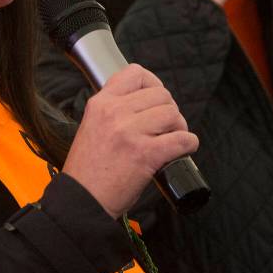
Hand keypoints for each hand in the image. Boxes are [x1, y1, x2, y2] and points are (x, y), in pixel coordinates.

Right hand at [62, 64, 197, 218]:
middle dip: (169, 110)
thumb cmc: (88, 169)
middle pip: (160, 94)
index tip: (155, 98)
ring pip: (172, 114)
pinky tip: (183, 150)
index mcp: (100, 103)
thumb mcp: (91, 126)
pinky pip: (182, 139)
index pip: (135, 73)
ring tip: (173, 138)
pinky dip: (189, 144)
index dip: (152, 83)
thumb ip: (112, 111)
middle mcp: (115, 112)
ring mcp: (130, 132)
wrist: (83, 199)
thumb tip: (144, 104)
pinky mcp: (146, 154)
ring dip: (179, 127)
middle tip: (167, 126)